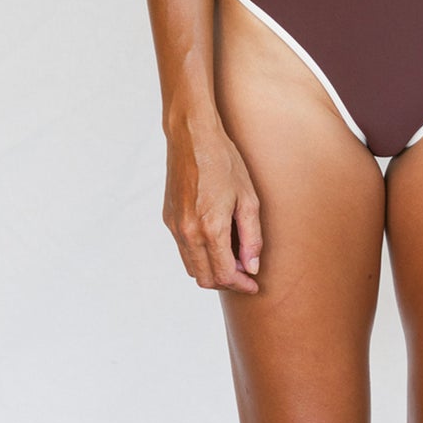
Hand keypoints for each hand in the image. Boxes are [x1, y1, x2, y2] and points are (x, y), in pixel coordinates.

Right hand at [163, 119, 262, 292]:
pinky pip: (183, 250)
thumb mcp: (249, 199)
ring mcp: (175, 227)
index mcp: (210, 228)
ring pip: (192, 267)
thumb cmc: (225, 163)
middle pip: (204, 278)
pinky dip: (200, 256)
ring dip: (212, 270)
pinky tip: (216, 242)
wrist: (192, 138)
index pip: (224, 274)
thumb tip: (251, 267)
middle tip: (244, 273)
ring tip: (232, 258)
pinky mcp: (169, 219)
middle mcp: (188, 232)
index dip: (241, 284)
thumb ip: (251, 237)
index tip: (253, 284)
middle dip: (226, 282)